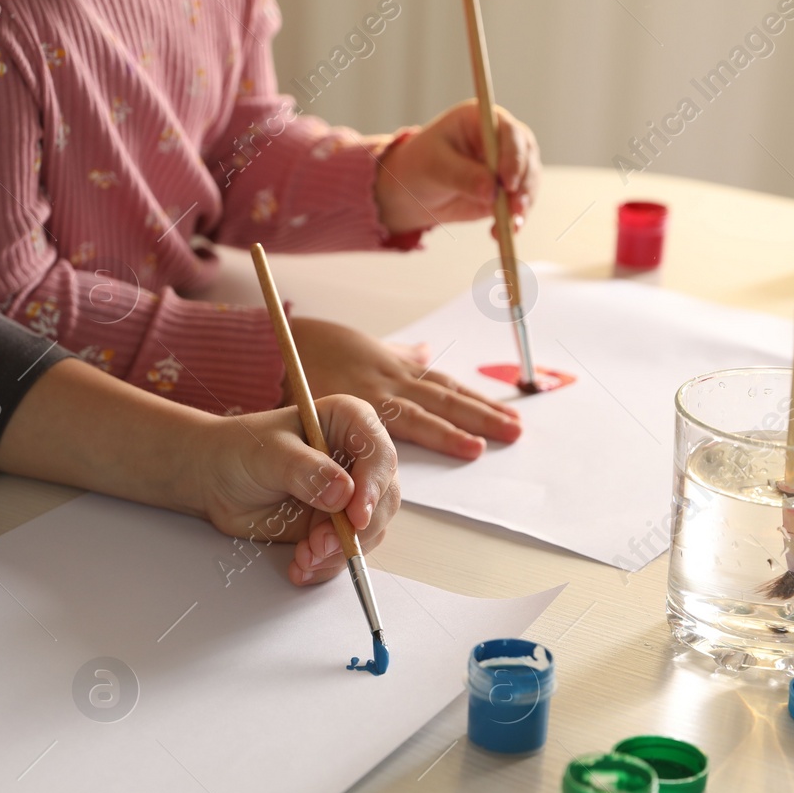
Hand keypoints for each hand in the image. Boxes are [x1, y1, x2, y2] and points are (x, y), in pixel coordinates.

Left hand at [198, 394, 399, 584]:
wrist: (216, 478)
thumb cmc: (240, 450)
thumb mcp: (269, 453)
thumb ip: (305, 470)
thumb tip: (343, 493)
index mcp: (349, 422)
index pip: (379, 454)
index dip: (374, 485)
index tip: (357, 515)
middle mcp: (357, 459)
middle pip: (383, 498)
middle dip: (356, 529)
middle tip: (321, 545)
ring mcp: (350, 494)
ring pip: (369, 530)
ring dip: (339, 551)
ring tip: (304, 557)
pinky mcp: (336, 524)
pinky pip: (346, 551)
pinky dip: (326, 565)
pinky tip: (301, 567)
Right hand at [290, 317, 520, 460]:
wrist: (278, 347)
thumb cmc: (319, 349)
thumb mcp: (366, 346)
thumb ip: (399, 354)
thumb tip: (426, 351)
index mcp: (399, 372)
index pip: (447, 389)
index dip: (478, 404)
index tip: (509, 416)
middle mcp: (391, 382)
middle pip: (444, 399)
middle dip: (481, 416)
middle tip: (515, 431)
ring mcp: (370, 396)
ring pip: (421, 413)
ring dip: (454, 430)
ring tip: (482, 446)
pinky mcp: (347, 409)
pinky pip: (385, 426)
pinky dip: (410, 437)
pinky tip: (426, 446)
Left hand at [374, 100, 540, 234]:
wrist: (415, 190)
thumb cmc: (421, 166)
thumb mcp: (435, 167)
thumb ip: (463, 176)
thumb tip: (492, 192)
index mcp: (482, 120)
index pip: (509, 132)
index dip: (513, 157)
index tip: (507, 183)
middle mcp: (501, 138)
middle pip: (527, 156)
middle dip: (523, 184)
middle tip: (515, 210)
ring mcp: (508, 164)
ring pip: (528, 181)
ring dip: (522, 205)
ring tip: (508, 226)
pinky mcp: (507, 189)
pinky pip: (520, 203)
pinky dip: (515, 219)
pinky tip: (500, 233)